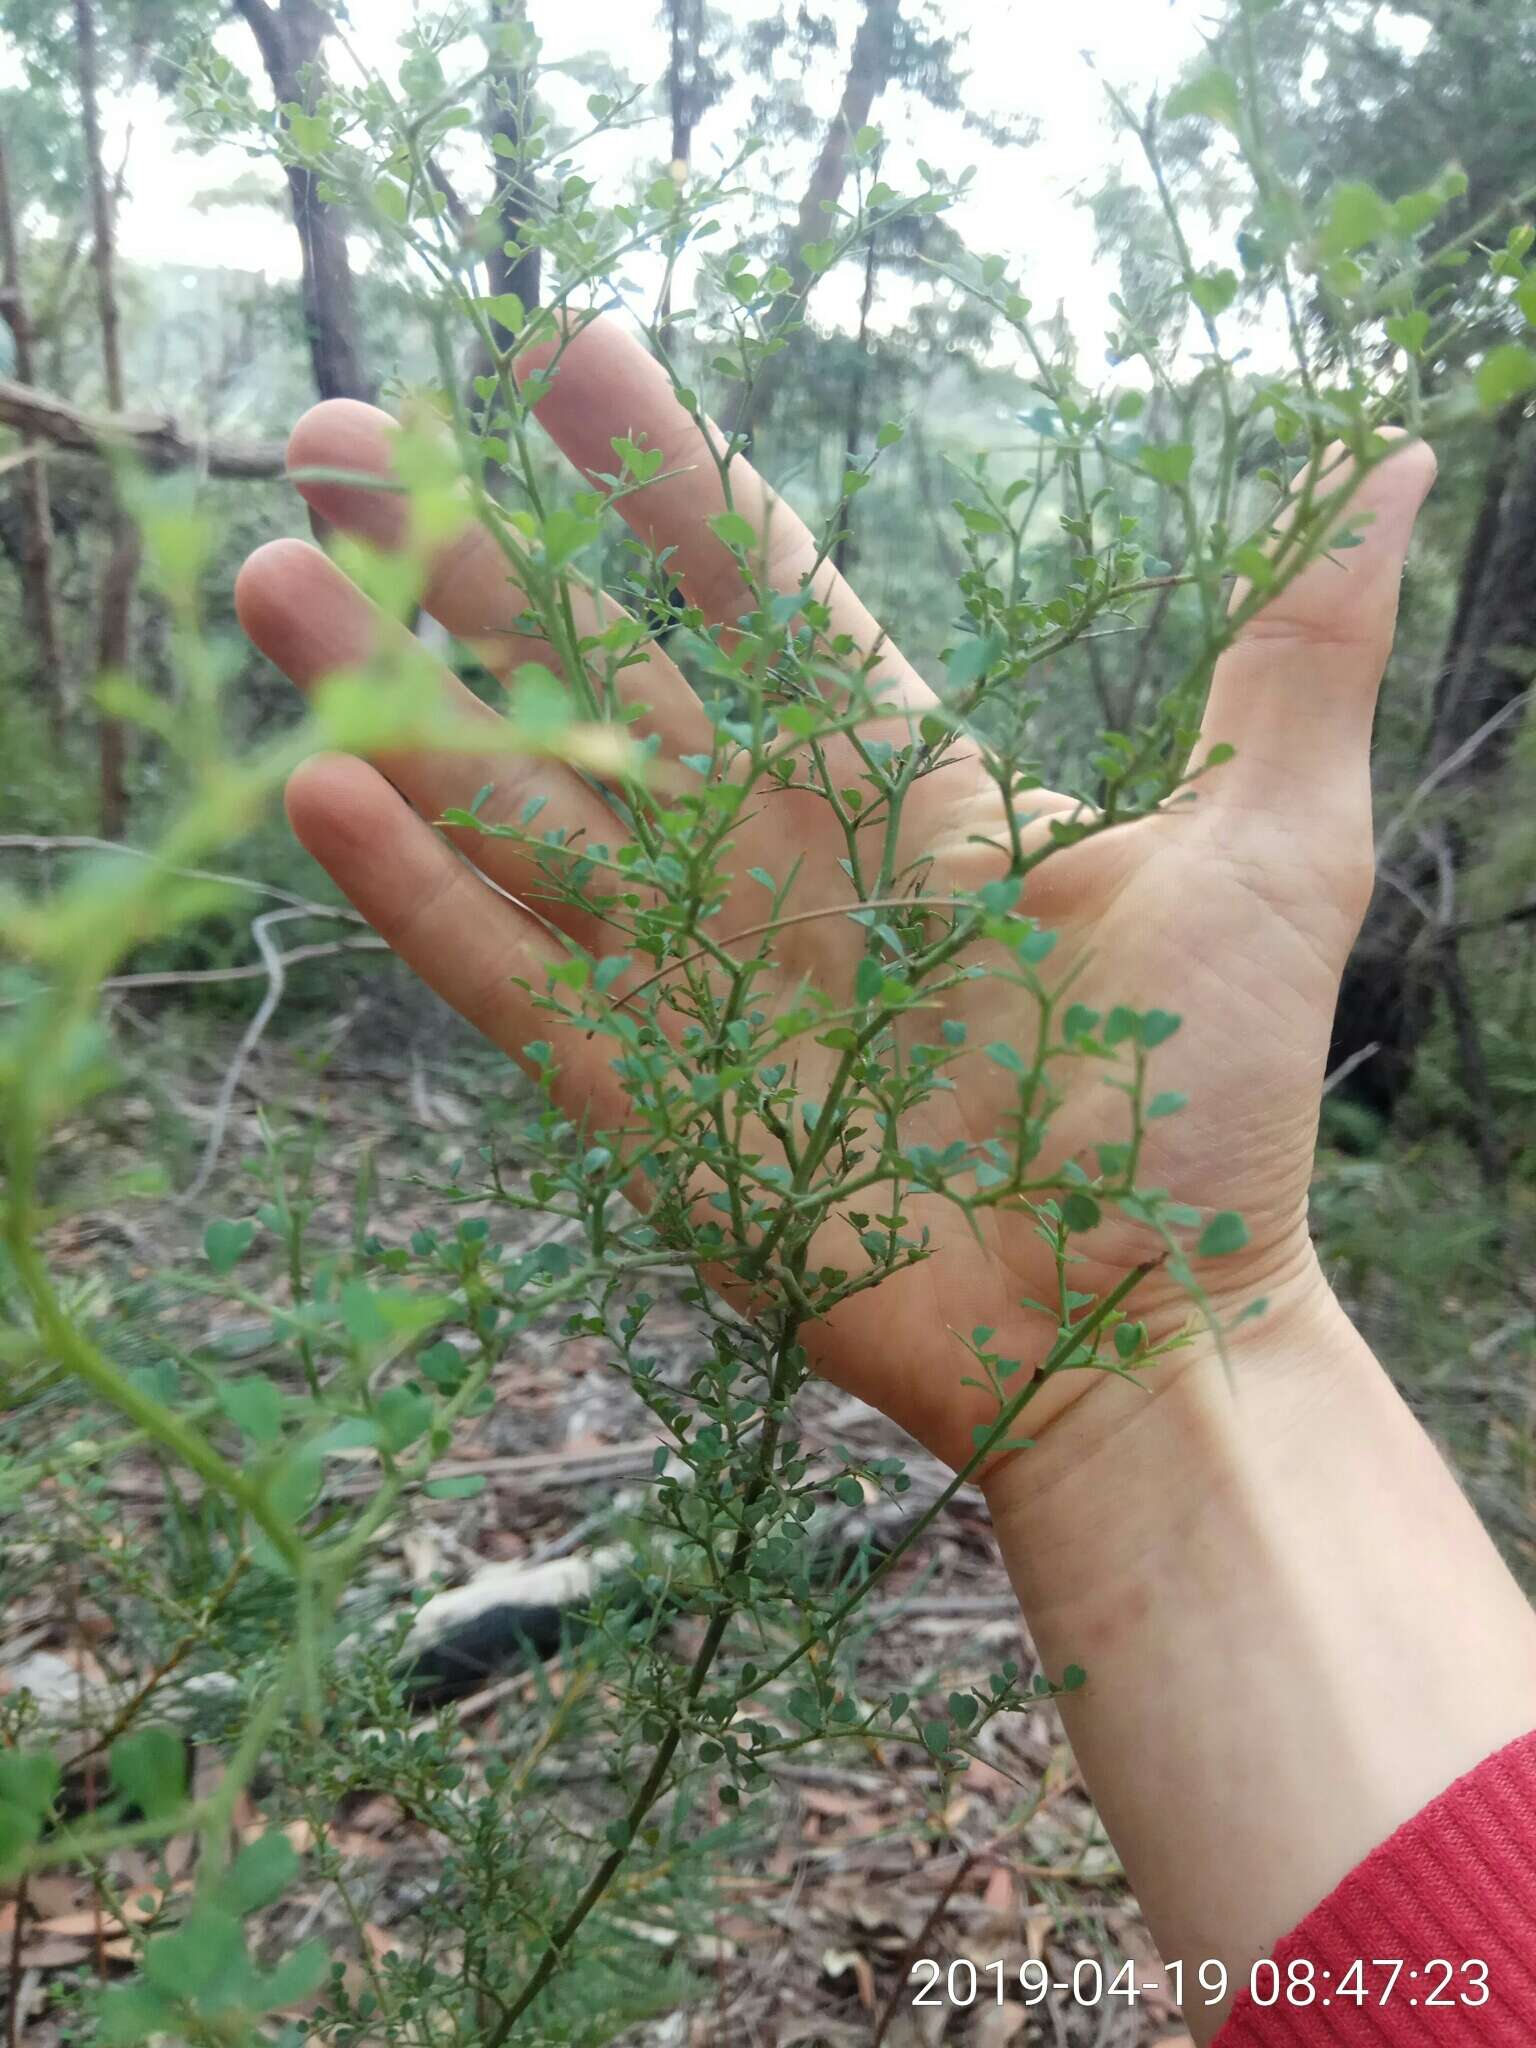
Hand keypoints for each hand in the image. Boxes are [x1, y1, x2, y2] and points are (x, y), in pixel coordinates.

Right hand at [235, 318, 1433, 1473]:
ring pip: (520, 809)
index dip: (659, 477)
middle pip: (593, 678)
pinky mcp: (645, 1100)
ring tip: (272, 583)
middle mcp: (777, 861)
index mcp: (902, 785)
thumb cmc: (1211, 1105)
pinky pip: (510, 980)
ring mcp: (698, 977)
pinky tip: (320, 789)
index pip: (757, 593)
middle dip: (467, 561)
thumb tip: (1392, 460)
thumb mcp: (1275, 851)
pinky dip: (417, 896)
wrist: (1139, 1340)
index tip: (564, 358)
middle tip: (338, 439)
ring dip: (395, 699)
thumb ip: (1299, 657)